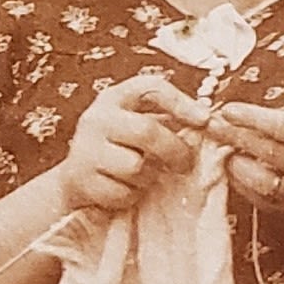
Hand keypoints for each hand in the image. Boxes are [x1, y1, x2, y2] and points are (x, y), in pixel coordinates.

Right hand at [58, 74, 209, 215]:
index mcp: (114, 98)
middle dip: (174, 150)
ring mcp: (85, 149)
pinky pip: (122, 192)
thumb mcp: (135, 124)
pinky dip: (131, 195)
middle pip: (147, 131)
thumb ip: (166, 121)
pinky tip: (126, 188)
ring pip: (136, 166)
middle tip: (186, 164)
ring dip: (148, 176)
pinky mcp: (81, 179)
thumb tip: (209, 124)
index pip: (150, 88)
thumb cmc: (116, 149)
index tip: (205, 119)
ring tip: (144, 175)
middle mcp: (96, 118)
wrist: (74, 180)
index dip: (181, 102)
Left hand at [207, 102, 283, 223]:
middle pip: (272, 154)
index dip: (255, 119)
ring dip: (236, 163)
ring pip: (263, 182)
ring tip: (220, 147)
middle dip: (237, 137)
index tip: (229, 109)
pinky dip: (241, 182)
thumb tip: (238, 115)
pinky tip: (230, 167)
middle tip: (213, 124)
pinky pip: (259, 199)